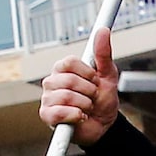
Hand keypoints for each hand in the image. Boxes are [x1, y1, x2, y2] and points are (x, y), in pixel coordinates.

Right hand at [39, 28, 118, 145]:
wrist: (104, 125)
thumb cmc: (103, 100)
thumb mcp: (107, 75)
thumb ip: (103, 54)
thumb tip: (103, 31)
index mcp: (63, 70)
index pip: (69, 62)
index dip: (87, 73)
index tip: (95, 80)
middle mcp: (52, 82)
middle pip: (69, 80)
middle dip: (89, 91)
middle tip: (92, 97)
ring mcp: (48, 99)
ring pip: (65, 96)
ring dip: (85, 104)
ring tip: (87, 108)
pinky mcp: (47, 115)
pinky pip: (60, 112)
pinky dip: (76, 115)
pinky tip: (80, 117)